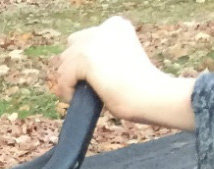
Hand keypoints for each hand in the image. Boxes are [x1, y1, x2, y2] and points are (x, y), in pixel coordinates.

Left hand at [52, 16, 195, 130]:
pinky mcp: (85, 57)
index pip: (84, 38)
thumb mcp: (119, 59)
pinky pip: (63, 78)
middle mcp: (105, 27)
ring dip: (68, 81)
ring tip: (81, 94)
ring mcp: (94, 40)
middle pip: (71, 47)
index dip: (82, 59)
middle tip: (82, 87)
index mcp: (116, 25)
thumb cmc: (139, 86)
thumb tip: (69, 67)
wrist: (149, 94)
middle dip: (73, 68)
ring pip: (64, 64)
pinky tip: (77, 99)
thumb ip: (100, 55)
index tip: (90, 77)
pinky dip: (67, 91)